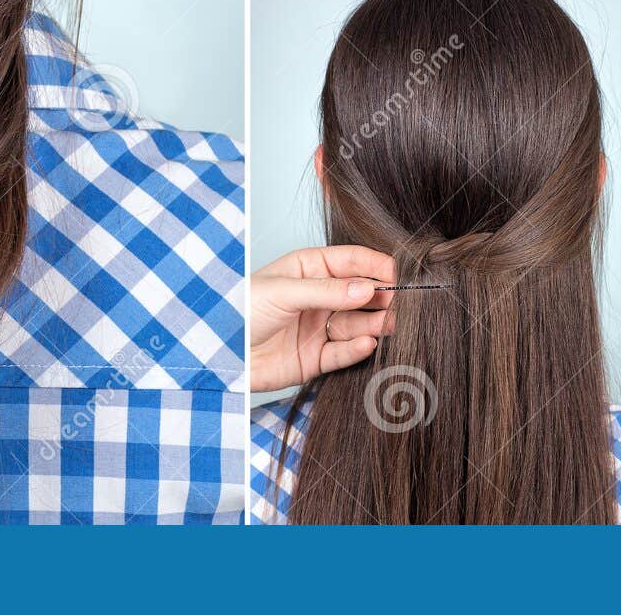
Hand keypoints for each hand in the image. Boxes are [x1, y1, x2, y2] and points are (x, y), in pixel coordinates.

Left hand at [249, 246, 394, 392]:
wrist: (219, 352)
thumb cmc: (240, 310)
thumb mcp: (283, 292)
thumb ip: (326, 291)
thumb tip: (366, 289)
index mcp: (310, 268)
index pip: (352, 262)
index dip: (376, 267)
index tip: (397, 275)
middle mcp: (319, 297)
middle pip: (361, 294)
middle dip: (382, 298)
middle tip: (401, 304)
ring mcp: (319, 327)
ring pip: (358, 323)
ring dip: (376, 324)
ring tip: (390, 325)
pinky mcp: (315, 357)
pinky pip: (343, 351)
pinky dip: (357, 348)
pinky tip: (368, 342)